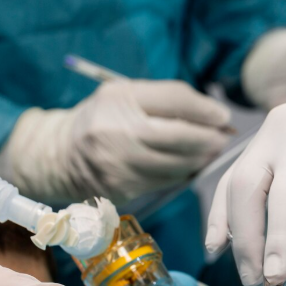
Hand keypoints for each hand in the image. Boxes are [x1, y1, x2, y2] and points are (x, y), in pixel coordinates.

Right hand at [0, 80, 232, 204]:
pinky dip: (183, 174)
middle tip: (224, 138)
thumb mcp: (126, 96)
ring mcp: (118, 164)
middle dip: (209, 138)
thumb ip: (167, 100)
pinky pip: (165, 181)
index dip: (205, 110)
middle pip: (180, 135)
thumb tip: (216, 116)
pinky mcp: (122, 189)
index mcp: (119, 98)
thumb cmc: (104, 120)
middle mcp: (116, 130)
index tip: (223, 116)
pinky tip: (189, 168)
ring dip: (201, 160)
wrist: (61, 156)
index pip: (175, 100)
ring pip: (176, 163)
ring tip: (210, 153)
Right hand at [206, 71, 285, 285]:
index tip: (276, 279)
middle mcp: (278, 131)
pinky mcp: (254, 146)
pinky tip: (221, 244)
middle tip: (257, 281)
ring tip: (244, 271)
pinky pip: (231, 182)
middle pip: (247, 189)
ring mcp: (261, 136)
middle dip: (247, 241)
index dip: (278, 239)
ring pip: (232, 186)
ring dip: (233, 232)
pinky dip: (226, 215)